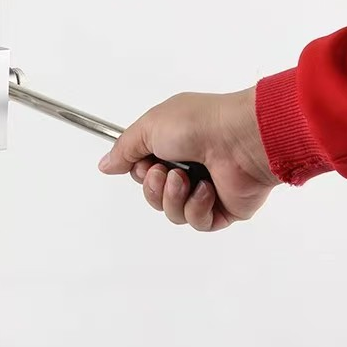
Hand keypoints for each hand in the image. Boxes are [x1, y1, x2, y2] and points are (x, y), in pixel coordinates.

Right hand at [98, 87, 277, 230]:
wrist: (241, 138)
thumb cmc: (201, 123)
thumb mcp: (149, 126)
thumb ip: (124, 148)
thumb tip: (105, 164)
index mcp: (174, 147)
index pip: (143, 173)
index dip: (139, 172)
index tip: (145, 161)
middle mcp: (191, 168)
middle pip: (153, 196)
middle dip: (153, 188)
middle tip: (166, 171)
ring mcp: (207, 190)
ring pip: (172, 213)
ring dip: (173, 197)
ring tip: (187, 179)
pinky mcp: (224, 210)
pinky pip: (197, 223)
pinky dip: (197, 207)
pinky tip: (208, 189)